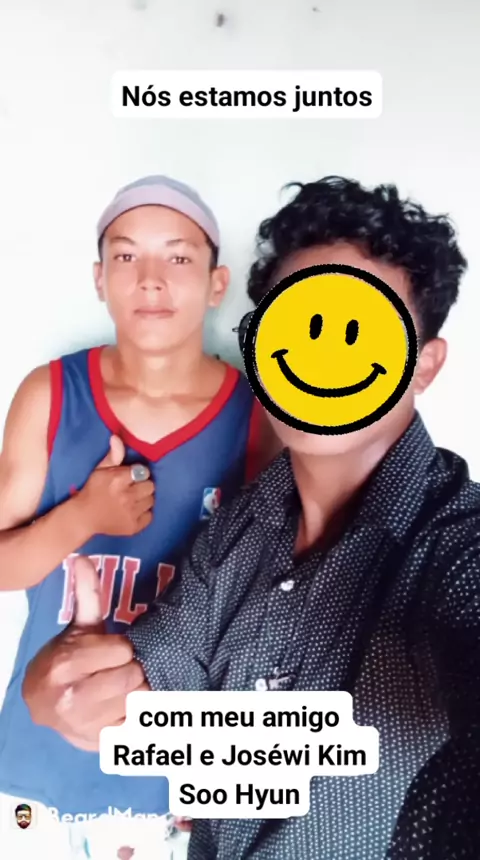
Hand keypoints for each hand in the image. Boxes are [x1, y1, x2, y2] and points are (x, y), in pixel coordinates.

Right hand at [22, 556, 148, 750]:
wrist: (45, 703)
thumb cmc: (66, 660)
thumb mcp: (77, 628)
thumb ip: (86, 594)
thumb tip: (82, 557)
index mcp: (66, 665)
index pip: (121, 652)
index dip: (124, 648)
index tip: (119, 649)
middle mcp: (73, 699)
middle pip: (132, 678)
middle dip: (133, 669)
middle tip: (126, 667)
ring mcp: (86, 726)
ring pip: (138, 703)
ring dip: (140, 692)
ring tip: (129, 685)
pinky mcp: (100, 744)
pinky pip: (139, 726)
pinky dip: (141, 715)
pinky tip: (131, 706)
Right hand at [75, 435, 154, 536]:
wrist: (84, 517)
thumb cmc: (93, 490)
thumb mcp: (100, 470)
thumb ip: (113, 455)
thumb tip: (117, 437)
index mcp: (118, 480)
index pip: (143, 472)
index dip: (137, 474)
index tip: (130, 478)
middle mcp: (126, 496)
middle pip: (150, 486)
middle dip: (142, 486)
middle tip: (132, 489)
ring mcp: (131, 513)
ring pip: (151, 500)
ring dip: (143, 499)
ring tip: (132, 500)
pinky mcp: (133, 527)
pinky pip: (150, 516)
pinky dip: (144, 513)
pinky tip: (133, 511)